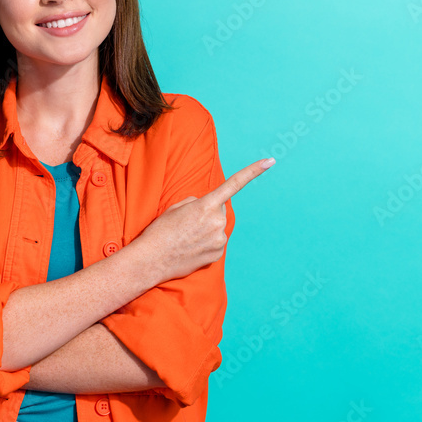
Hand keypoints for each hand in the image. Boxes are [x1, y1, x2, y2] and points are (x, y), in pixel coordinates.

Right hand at [132, 157, 273, 283]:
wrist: (151, 260)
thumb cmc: (160, 231)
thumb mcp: (176, 207)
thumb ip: (197, 202)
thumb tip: (209, 208)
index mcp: (205, 205)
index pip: (234, 184)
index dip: (253, 171)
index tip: (270, 161)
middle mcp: (217, 221)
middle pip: (219, 210)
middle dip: (208, 213)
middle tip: (187, 224)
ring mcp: (219, 239)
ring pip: (217, 227)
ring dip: (207, 229)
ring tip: (186, 237)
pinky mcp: (218, 253)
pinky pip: (216, 242)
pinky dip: (207, 243)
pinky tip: (191, 247)